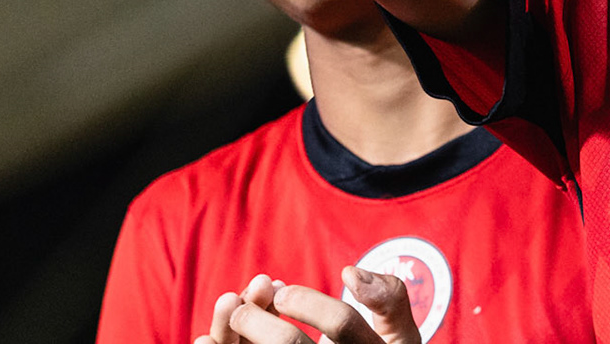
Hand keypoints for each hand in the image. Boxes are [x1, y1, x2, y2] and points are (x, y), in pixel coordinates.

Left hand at [195, 270, 420, 343]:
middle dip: (260, 322)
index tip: (280, 290)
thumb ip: (390, 299)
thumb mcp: (401, 335)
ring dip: (236, 341)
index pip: (342, 324)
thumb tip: (350, 274)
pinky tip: (208, 342)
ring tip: (223, 321)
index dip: (309, 302)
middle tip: (240, 305)